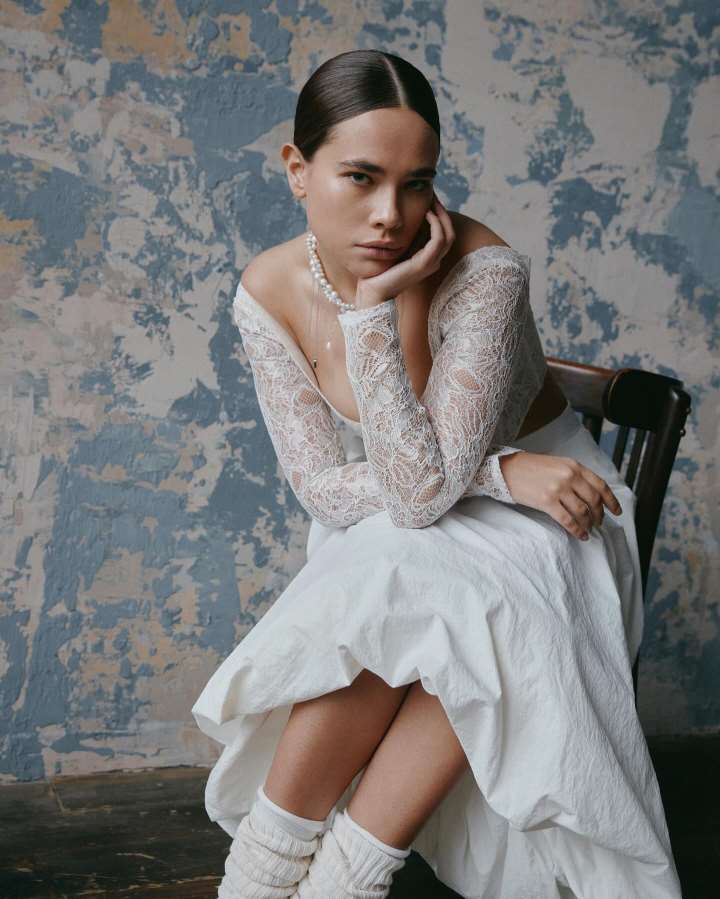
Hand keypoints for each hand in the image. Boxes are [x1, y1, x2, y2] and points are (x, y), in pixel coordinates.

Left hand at [354, 193, 454, 308]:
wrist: (373, 291)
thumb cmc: (380, 270)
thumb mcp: (395, 247)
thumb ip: (404, 234)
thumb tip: (405, 212)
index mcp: (428, 258)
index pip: (443, 232)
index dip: (439, 213)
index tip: (429, 196)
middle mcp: (433, 261)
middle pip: (449, 231)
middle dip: (442, 210)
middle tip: (432, 193)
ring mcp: (431, 264)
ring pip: (448, 234)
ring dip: (441, 214)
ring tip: (431, 199)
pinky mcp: (424, 264)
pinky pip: (438, 240)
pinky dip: (436, 224)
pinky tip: (426, 212)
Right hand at [499, 451, 622, 539]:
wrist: (506, 469)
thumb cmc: (531, 467)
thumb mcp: (557, 464)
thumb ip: (574, 475)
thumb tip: (591, 495)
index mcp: (574, 466)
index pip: (600, 485)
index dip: (611, 501)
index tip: (616, 511)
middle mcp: (569, 476)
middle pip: (594, 500)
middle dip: (599, 515)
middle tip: (599, 523)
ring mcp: (558, 489)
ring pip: (582, 512)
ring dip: (589, 524)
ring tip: (588, 530)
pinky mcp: (547, 502)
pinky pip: (568, 520)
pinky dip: (577, 530)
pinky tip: (581, 535)